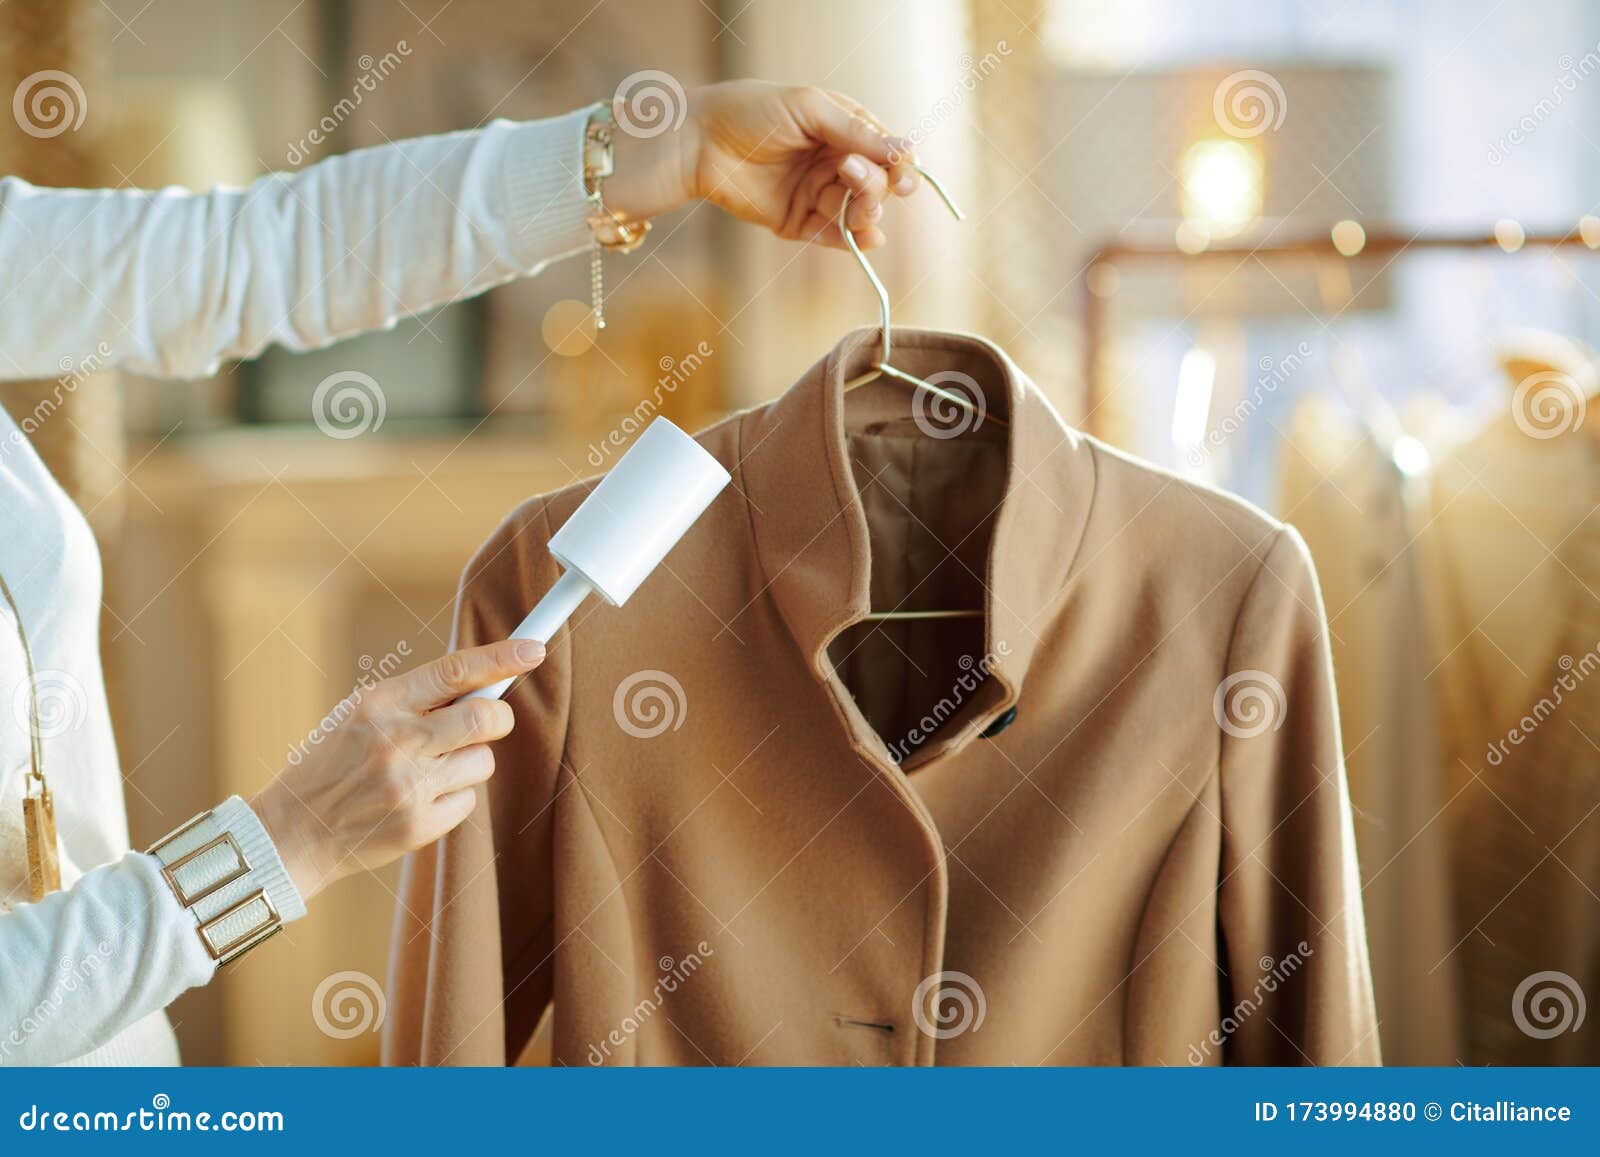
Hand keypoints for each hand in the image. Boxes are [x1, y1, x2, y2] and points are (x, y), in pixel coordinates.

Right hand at [248, 640, 544, 902]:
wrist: (292, 832)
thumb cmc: (332, 764)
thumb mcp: (358, 715)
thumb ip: (415, 700)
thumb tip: (482, 684)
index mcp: (380, 704)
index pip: (454, 671)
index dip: (501, 658)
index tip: (534, 649)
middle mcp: (397, 741)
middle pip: (485, 719)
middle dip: (498, 719)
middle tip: (488, 723)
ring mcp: (409, 786)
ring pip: (482, 762)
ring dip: (470, 762)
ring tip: (430, 769)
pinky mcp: (419, 825)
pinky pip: (468, 800)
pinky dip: (453, 796)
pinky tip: (418, 799)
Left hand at [605, 79, 920, 249]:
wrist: (699, 141)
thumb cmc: (752, 111)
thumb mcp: (810, 109)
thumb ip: (856, 132)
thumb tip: (907, 151)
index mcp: (843, 130)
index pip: (886, 151)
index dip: (899, 164)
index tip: (904, 173)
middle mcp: (834, 163)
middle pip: (877, 184)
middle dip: (875, 185)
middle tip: (851, 174)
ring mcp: (817, 194)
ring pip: (860, 212)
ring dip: (866, 211)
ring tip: (857, 208)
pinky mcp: (798, 223)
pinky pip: (834, 237)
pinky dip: (853, 241)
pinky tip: (866, 239)